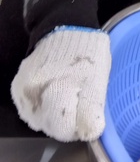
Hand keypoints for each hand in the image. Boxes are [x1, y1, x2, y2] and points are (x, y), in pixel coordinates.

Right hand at [11, 27, 111, 141]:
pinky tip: (54, 96)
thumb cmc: (88, 53)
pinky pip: (30, 110)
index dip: (79, 128)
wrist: (64, 28)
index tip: (88, 117)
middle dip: (67, 123)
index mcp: (59, 90)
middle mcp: (36, 94)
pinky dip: (43, 108)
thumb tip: (90, 133)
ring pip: (40, 120)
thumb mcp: (98, 79)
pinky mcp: (18, 89)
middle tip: (79, 105)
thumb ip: (92, 108)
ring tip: (67, 98)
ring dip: (54, 117)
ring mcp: (24, 92)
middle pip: (52, 127)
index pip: (66, 129)